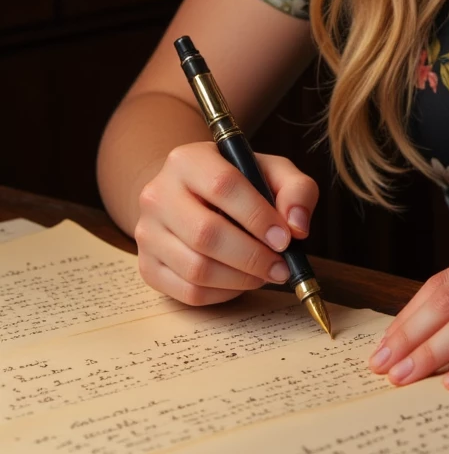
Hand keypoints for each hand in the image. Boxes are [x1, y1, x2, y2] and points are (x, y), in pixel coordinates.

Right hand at [134, 142, 318, 306]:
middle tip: (281, 266)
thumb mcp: (272, 172)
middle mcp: (158, 194)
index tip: (285, 239)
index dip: (258, 217)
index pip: (224, 186)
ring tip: (265, 273)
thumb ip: (296, 190)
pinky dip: (223, 294)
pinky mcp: (147, 266)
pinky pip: (188, 292)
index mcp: (188, 160)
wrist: (191, 196)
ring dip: (241, 279)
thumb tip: (297, 227)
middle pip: (206, 234)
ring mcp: (147, 233)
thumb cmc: (238, 184)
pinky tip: (241, 281)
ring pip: (196, 269)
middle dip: (252, 256)